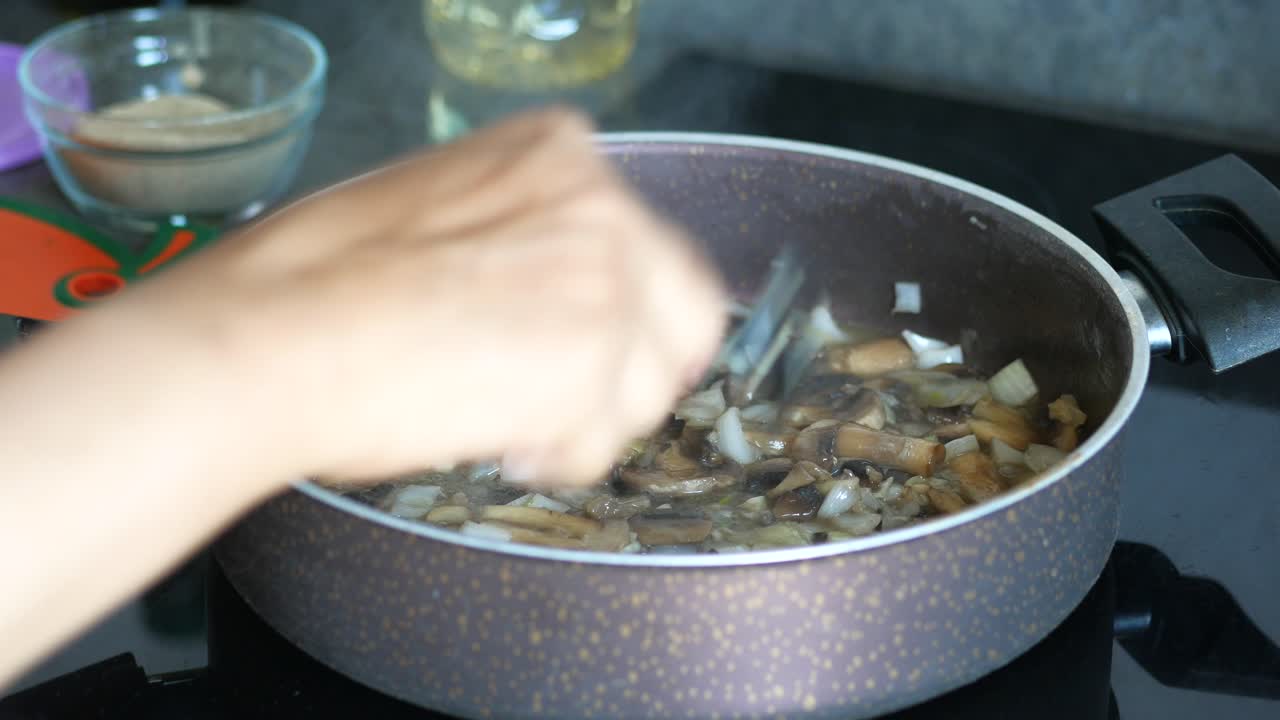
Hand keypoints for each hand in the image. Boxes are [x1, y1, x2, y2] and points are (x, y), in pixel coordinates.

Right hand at [111, 107, 727, 488]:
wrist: (271, 334)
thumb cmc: (316, 279)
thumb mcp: (440, 208)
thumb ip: (524, 232)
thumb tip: (557, 287)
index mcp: (562, 152)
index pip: (656, 247)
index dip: (632, 315)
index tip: (596, 349)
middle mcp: (603, 206)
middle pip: (683, 320)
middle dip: (628, 375)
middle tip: (560, 400)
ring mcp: (606, 286)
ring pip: (650, 389)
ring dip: (585, 421)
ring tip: (504, 420)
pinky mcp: (588, 371)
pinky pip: (601, 444)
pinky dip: (555, 460)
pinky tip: (495, 440)